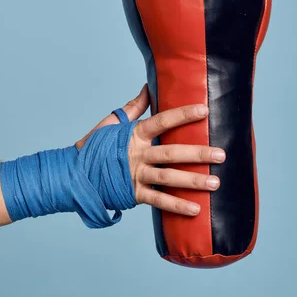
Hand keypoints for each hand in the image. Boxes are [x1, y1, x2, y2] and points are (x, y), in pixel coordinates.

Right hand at [76, 85, 225, 216]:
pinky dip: (176, 205)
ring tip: (215, 182)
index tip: (203, 110)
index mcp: (133, 134)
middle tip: (221, 154)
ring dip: (193, 180)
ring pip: (168, 178)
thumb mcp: (111, 123)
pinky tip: (195, 208)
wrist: (74, 173)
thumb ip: (133, 107)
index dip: (182, 115)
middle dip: (197, 153)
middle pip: (170, 153)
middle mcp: (136, 154)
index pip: (160, 121)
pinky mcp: (133, 194)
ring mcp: (135, 175)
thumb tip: (149, 87)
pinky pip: (158, 200)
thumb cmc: (95, 146)